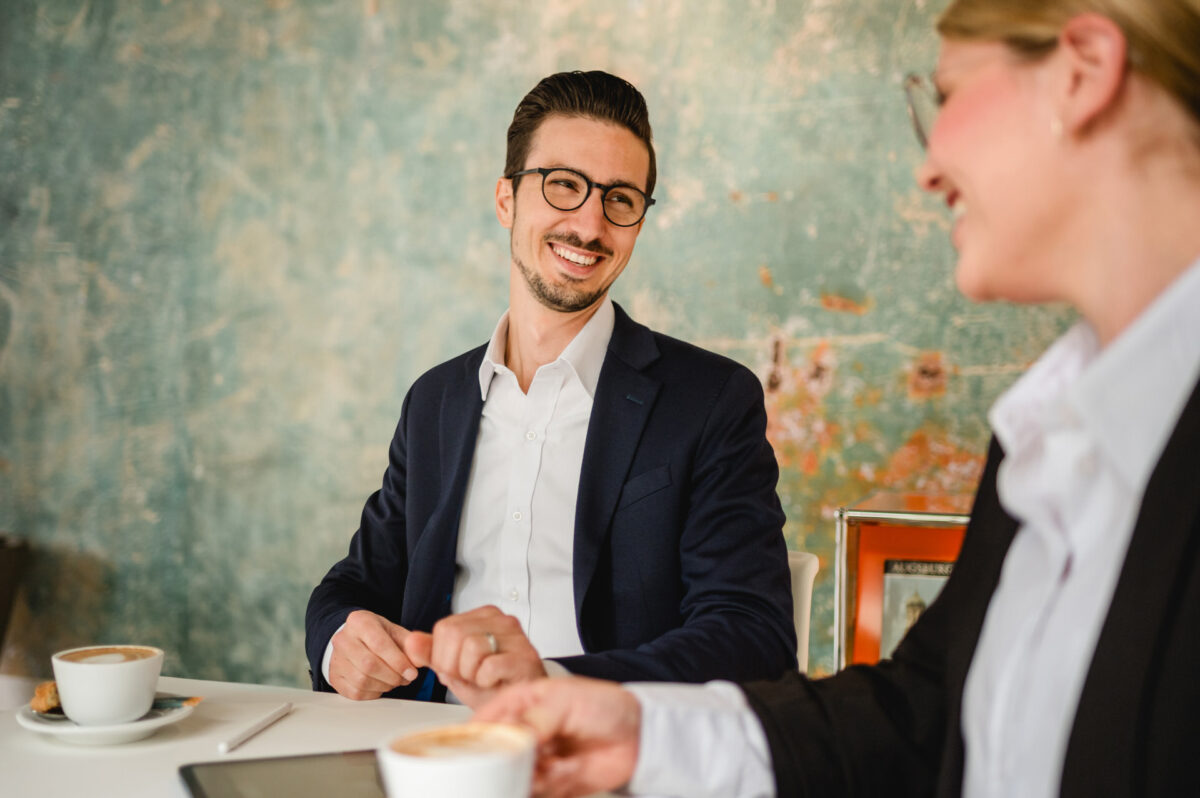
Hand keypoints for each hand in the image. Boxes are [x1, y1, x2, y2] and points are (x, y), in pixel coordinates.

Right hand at [327, 610, 419, 699]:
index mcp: (359, 621)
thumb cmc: (377, 635)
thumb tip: (420, 659)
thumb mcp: (394, 631)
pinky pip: (356, 692)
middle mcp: (343, 639)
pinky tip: (381, 685)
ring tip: (395, 680)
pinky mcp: (335, 677)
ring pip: (362, 681)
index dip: (398, 661)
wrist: (354, 640)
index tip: (412, 672)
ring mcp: (336, 659)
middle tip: (405, 678)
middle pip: (369, 665)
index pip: (379, 644)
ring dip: (384, 685)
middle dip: (393, 676)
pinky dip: (374, 692)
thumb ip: (409, 644)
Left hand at [404, 605, 546, 707]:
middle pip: (455, 634)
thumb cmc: (489, 686)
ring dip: (472, 674)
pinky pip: (489, 666)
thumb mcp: (453, 668)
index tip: (458, 668)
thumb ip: (431, 653)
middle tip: (470, 676)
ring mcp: (516, 636)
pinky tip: (496, 682)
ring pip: (472, 647)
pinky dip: (486, 681)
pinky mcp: (525, 657)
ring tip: (485, 678)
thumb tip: (411, 641)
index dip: (442, 656)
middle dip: (454, 665)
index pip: (444, 627)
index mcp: (482, 616)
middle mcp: (501, 619)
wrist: (516, 708)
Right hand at [475, 677, 640, 797]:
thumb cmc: (606, 706)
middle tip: (533, 758)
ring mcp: (537, 759)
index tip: (484, 749)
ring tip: (554, 765)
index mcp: (522, 704)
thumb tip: (511, 735)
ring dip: (532, 776)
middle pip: (496, 755)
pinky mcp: (551, 783)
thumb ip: (536, 718)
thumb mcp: (567, 701)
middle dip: (509, 762)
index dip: (479, 736)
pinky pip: (535, 792)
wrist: (638, 736)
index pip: (486, 720)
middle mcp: (525, 732)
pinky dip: (549, 787)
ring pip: (513, 777)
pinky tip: (568, 771)